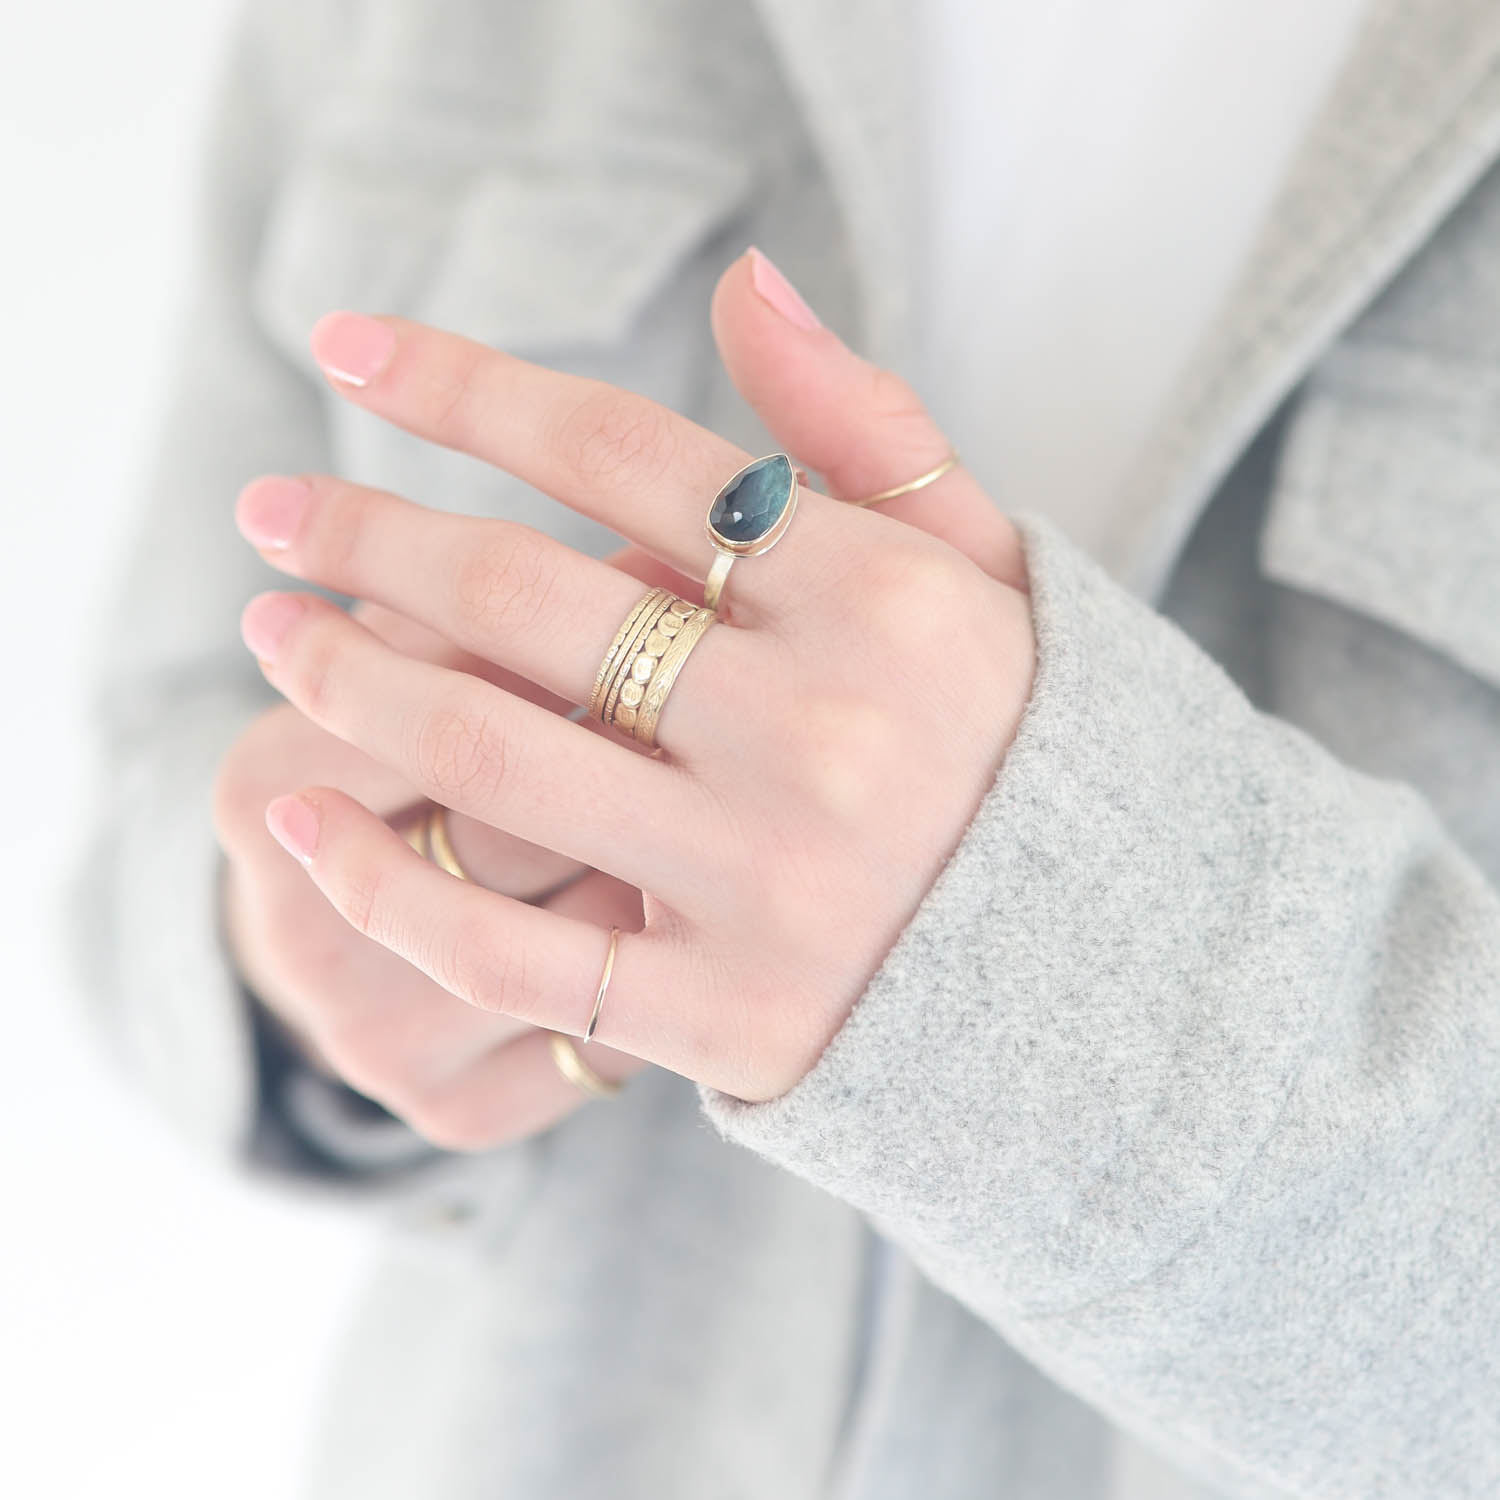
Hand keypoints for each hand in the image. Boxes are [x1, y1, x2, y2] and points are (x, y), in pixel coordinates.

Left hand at [234, 248, 1035, 1109]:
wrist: (1100, 969)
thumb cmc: (1018, 745)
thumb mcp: (980, 571)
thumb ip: (868, 430)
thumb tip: (746, 282)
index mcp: (882, 598)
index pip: (628, 455)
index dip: (465, 387)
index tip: (347, 347)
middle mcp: (824, 732)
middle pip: (532, 600)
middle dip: (368, 532)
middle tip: (268, 512)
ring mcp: (771, 883)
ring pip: (498, 761)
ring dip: (350, 683)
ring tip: (270, 636)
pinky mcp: (726, 1017)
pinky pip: (510, 953)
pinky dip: (384, 885)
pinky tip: (296, 823)